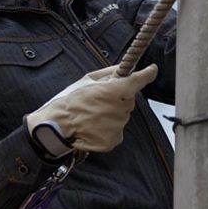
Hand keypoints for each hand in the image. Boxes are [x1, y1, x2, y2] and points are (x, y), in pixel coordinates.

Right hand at [25, 64, 157, 151]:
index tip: (151, 70)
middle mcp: (119, 109)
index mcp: (114, 91)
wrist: (55, 126)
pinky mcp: (113, 140)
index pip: (138, 81)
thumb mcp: (87, 80)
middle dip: (119, 98)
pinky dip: (108, 128)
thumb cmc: (69, 101)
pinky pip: (117, 131)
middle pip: (128, 101)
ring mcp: (117, 126)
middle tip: (100, 100)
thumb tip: (124, 68)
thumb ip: (109, 73)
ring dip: (112, 114)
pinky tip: (94, 126)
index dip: (147, 74)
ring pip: (122, 116)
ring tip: (93, 114)